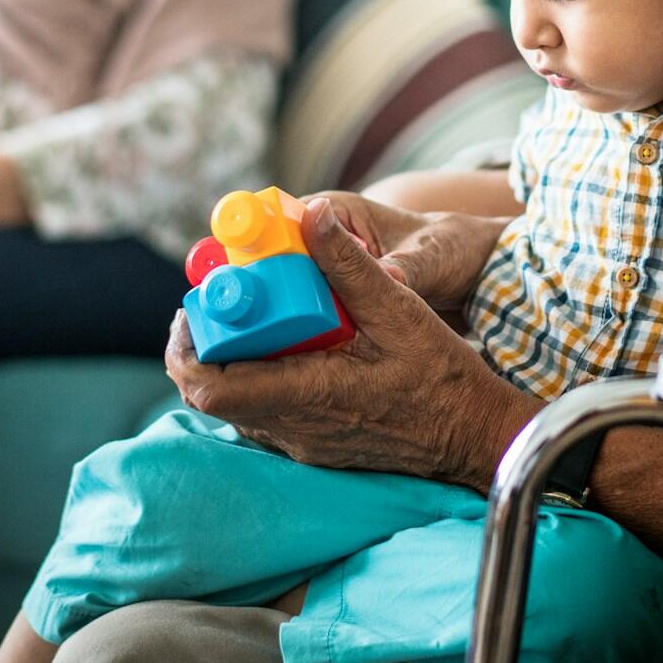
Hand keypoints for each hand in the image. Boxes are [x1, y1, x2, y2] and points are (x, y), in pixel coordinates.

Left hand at [166, 198, 539, 487]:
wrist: (475, 435)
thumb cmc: (443, 378)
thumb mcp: (400, 310)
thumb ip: (350, 266)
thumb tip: (314, 215)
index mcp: (308, 396)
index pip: (212, 389)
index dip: (187, 349)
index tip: (194, 308)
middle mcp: (295, 429)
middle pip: (215, 396)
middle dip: (207, 347)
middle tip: (222, 305)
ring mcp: (303, 444)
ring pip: (239, 407)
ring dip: (234, 362)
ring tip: (256, 318)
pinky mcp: (315, 447)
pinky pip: (266, 414)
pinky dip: (261, 378)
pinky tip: (290, 346)